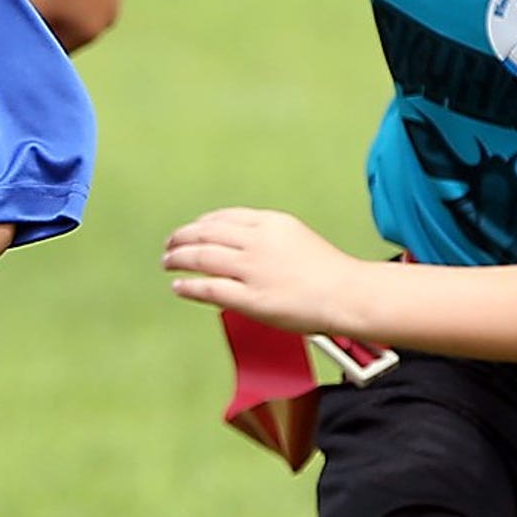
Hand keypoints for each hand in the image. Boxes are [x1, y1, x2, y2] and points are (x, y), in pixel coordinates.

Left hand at [162, 207, 368, 333]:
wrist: (348, 294)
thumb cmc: (329, 271)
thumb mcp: (296, 237)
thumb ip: (266, 238)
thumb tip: (238, 245)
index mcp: (270, 223)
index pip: (223, 217)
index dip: (201, 223)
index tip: (191, 230)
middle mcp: (257, 242)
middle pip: (206, 233)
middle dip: (182, 238)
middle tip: (170, 245)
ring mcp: (252, 270)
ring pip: (202, 257)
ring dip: (179, 258)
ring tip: (168, 262)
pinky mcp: (251, 298)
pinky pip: (209, 288)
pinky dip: (188, 285)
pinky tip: (178, 286)